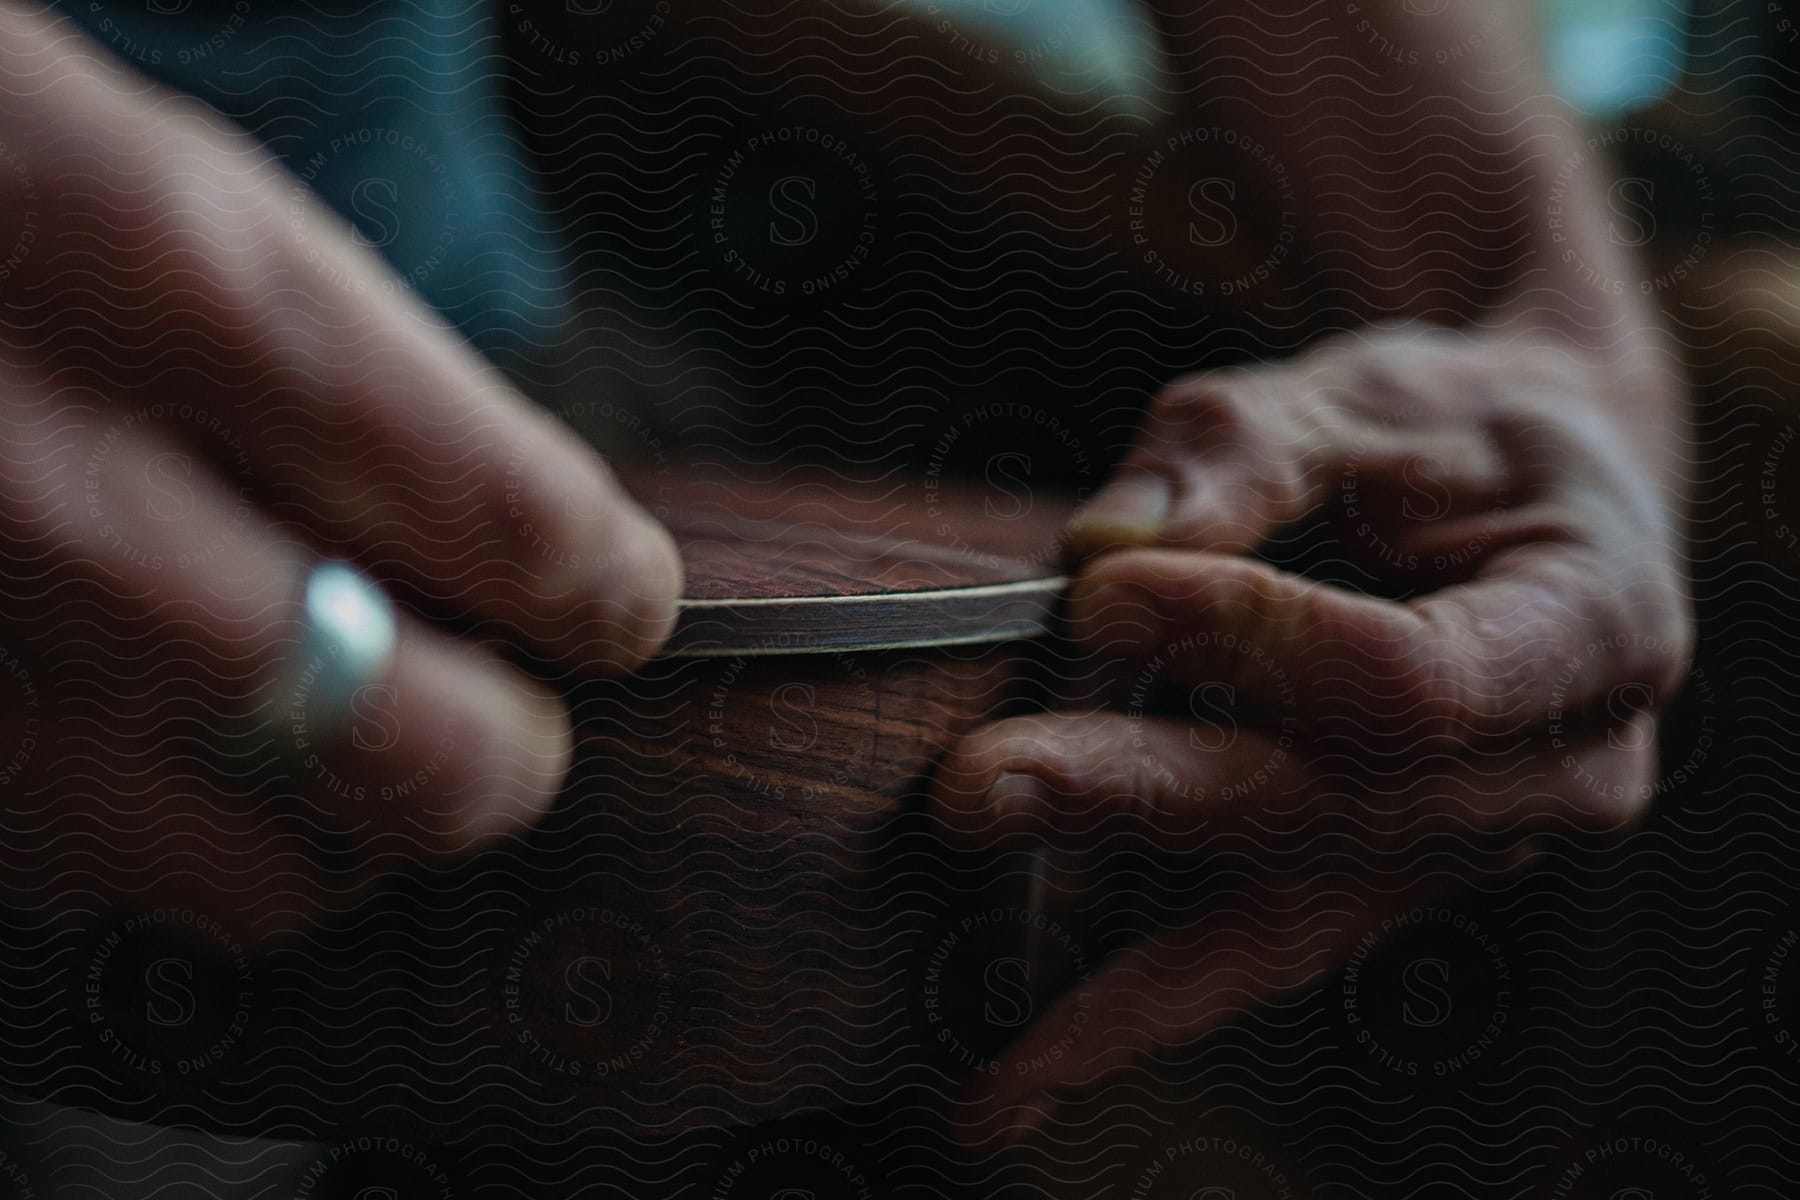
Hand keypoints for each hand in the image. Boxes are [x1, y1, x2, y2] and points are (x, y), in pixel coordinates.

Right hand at [0, 5, 679, 935]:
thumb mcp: (130, 175)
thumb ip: (318, 359)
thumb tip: (490, 522)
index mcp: (152, 262)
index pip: (498, 505)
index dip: (599, 585)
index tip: (616, 599)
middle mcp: (40, 479)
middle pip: (406, 744)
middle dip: (506, 751)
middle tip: (523, 719)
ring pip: (253, 872)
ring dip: (352, 836)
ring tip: (369, 766)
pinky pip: (75, 881)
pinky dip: (174, 850)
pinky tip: (189, 772)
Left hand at [931, 325, 1690, 1142]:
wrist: (1541, 490)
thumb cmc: (1457, 430)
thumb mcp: (1373, 392)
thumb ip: (1249, 448)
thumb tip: (1109, 541)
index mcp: (1595, 626)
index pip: (1415, 676)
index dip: (1256, 641)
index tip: (1101, 593)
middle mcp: (1557, 770)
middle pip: (1330, 806)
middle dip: (1142, 798)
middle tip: (975, 792)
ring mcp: (1471, 845)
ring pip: (1291, 916)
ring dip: (1133, 976)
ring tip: (1000, 1061)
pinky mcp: (1387, 877)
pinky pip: (1269, 949)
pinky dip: (1153, 1006)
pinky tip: (1034, 1068)